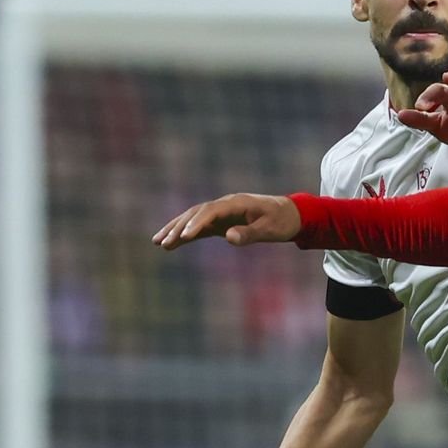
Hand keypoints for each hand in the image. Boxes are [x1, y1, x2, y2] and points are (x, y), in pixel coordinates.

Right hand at [153, 193, 299, 249]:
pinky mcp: (222, 222)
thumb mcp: (270, 229)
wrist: (290, 214)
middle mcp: (226, 204)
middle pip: (197, 212)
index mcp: (237, 203)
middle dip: (179, 227)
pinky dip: (186, 234)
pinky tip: (171, 244)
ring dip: (176, 229)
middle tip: (163, 242)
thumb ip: (250, 233)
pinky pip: (200, 227)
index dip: (197, 223)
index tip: (185, 237)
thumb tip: (229, 238)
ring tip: (157, 242)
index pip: (211, 211)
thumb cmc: (282, 221)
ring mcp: (222, 212)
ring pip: (194, 218)